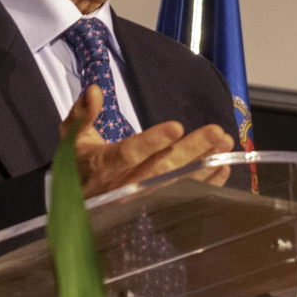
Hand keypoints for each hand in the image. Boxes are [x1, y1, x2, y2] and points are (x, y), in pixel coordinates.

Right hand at [61, 86, 234, 196]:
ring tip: (225, 144)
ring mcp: (142, 199)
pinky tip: (222, 169)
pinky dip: (205, 184)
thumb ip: (82, 113)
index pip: (130, 152)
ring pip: (177, 183)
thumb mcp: (71, 137)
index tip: (177, 126)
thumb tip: (95, 90)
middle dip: (192, 150)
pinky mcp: (153, 206)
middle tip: (217, 132)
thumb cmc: (78, 164)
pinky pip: (183, 197)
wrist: (74, 204)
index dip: (153, 141)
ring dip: (204, 165)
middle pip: (162, 168)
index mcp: (104, 164)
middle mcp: (125, 185)